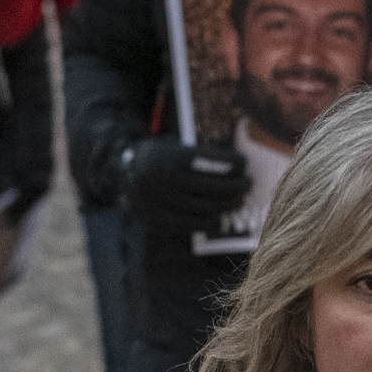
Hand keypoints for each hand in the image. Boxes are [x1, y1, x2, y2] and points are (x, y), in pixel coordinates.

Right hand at [125, 140, 243, 231]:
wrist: (122, 172)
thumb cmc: (160, 157)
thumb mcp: (176, 146)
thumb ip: (202, 156)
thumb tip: (239, 167)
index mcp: (170, 155)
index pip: (211, 158)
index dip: (233, 162)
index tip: (245, 163)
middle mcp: (164, 177)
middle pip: (212, 186)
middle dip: (236, 186)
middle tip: (249, 184)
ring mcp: (160, 200)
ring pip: (205, 207)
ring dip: (228, 205)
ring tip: (239, 200)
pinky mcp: (157, 219)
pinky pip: (191, 224)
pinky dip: (211, 223)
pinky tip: (222, 218)